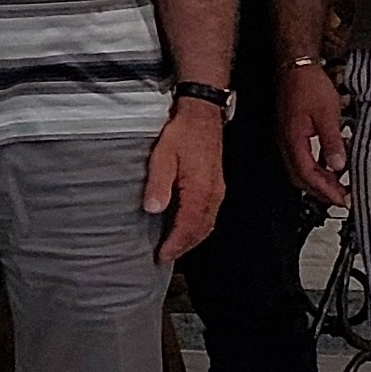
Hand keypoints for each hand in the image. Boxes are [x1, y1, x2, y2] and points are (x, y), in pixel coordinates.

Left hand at [145, 104, 226, 262]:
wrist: (202, 115)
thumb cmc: (182, 133)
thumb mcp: (162, 156)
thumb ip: (158, 184)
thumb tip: (152, 210)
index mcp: (200, 191)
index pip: (187, 227)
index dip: (174, 244)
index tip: (161, 256)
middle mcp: (213, 195)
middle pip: (200, 230)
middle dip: (183, 246)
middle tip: (165, 256)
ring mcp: (217, 191)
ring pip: (207, 224)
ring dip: (192, 239)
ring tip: (175, 247)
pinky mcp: (216, 186)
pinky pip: (209, 214)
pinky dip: (198, 227)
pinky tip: (187, 227)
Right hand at [280, 60, 350, 207]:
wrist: (295, 66)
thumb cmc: (307, 85)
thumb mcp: (327, 114)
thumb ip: (332, 141)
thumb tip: (338, 165)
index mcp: (292, 140)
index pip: (307, 174)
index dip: (325, 190)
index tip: (341, 199)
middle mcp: (285, 142)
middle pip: (299, 177)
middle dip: (320, 191)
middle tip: (341, 199)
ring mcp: (286, 137)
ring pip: (299, 169)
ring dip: (317, 181)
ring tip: (338, 185)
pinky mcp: (290, 132)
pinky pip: (301, 158)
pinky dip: (316, 168)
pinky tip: (330, 165)